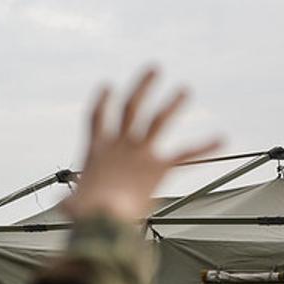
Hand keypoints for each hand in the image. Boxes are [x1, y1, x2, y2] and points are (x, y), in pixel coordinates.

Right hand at [62, 68, 221, 221]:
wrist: (103, 213)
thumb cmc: (85, 213)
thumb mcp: (74, 204)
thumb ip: (70, 203)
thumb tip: (62, 207)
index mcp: (96, 149)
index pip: (97, 117)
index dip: (102, 100)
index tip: (108, 85)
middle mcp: (119, 144)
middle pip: (131, 107)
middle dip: (143, 86)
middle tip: (155, 70)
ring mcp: (140, 152)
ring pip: (159, 120)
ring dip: (173, 104)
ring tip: (185, 90)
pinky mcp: (158, 167)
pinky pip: (185, 155)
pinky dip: (204, 147)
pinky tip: (222, 139)